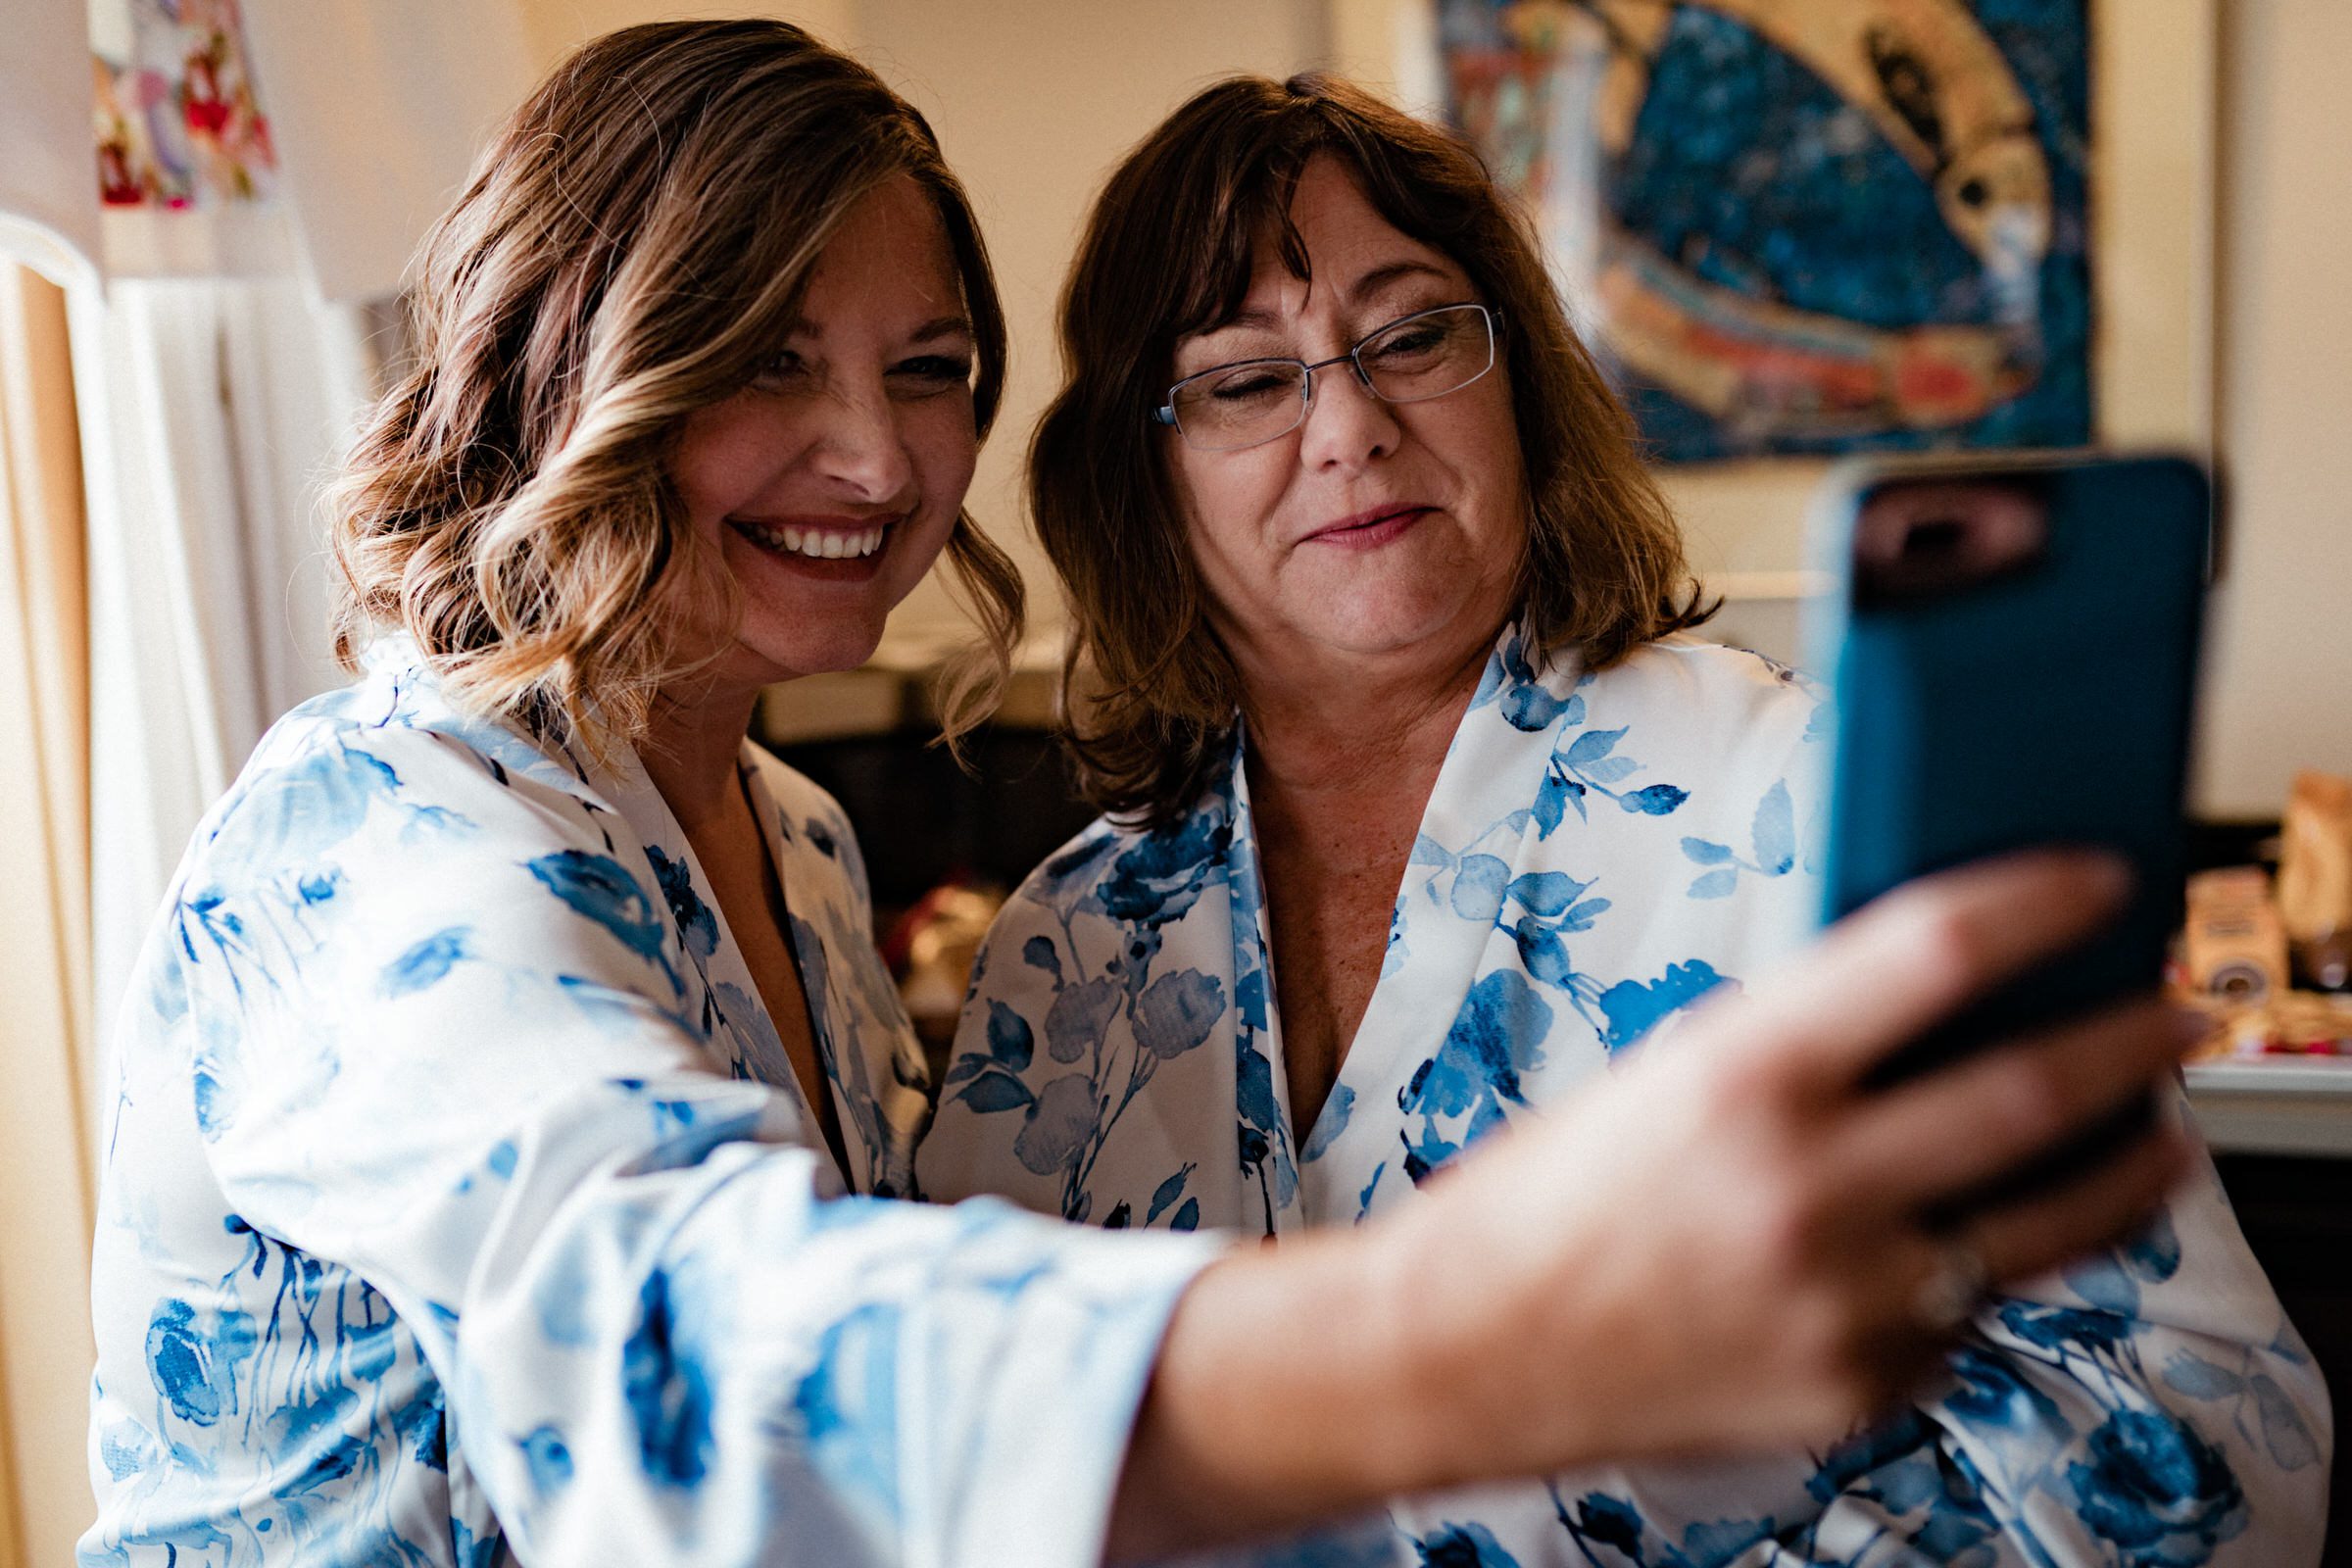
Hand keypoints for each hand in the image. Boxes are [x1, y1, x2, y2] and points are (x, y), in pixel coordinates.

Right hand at [1382, 849, 2199, 1483]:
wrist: (1467, 1350)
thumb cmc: (1547, 1200)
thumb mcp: (1665, 1076)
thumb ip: (1802, 1041)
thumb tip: (1943, 1000)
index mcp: (1740, 1076)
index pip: (1937, 950)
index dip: (2042, 902)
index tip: (2100, 885)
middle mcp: (1806, 1186)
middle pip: (2036, 1089)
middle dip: (2136, 1043)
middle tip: (2177, 1014)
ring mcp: (1846, 1299)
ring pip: (2053, 1222)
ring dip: (2132, 1166)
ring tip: (2160, 1132)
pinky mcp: (1861, 1387)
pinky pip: (1973, 1313)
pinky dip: (1995, 1267)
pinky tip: (1990, 1238)